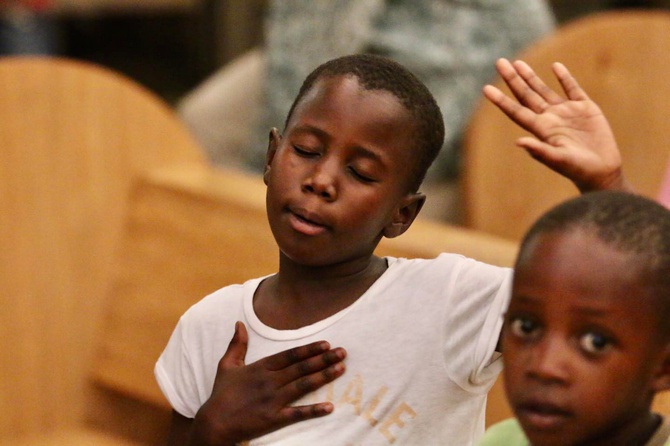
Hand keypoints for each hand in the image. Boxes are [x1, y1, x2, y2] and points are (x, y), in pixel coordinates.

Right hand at [188, 322, 346, 444]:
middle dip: (323, 359)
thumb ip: (237, 344)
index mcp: (261, 368)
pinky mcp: (273, 419)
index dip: (309, 349)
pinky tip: (329, 407)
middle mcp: (269, 382)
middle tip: (343, 352)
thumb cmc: (221, 394)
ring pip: (302, 386)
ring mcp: (272, 400)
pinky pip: (297, 414)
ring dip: (323, 377)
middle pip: (301, 368)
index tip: (326, 343)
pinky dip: (313, 411)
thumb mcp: (227, 365)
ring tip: (341, 369)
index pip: (290, 355)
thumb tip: (238, 323)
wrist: (213, 423)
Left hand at [483, 58, 632, 192]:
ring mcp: (566, 112)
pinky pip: (573, 89)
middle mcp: (550, 118)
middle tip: (499, 62)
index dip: (501, 100)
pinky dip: (564, 77)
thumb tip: (519, 142)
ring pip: (544, 90)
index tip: (486, 88)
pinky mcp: (586, 109)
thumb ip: (539, 151)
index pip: (516, 111)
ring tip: (517, 63)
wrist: (601, 171)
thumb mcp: (558, 160)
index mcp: (541, 129)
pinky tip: (555, 66)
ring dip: (530, 77)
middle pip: (526, 95)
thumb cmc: (577, 169)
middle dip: (513, 79)